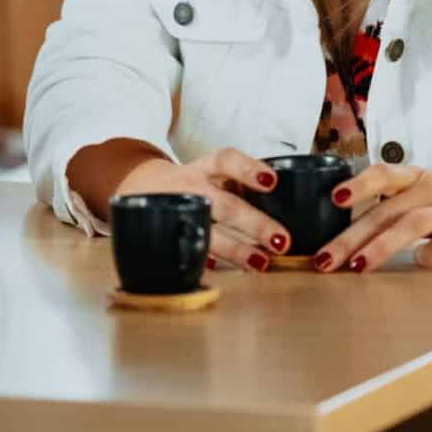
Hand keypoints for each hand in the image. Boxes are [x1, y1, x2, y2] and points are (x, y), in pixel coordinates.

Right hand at [114, 148, 292, 272]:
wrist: (139, 187)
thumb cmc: (193, 182)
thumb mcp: (210, 172)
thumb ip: (239, 183)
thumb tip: (293, 201)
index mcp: (205, 168)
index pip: (225, 160)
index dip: (248, 169)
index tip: (272, 182)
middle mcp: (191, 188)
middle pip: (224, 204)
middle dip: (254, 224)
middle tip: (282, 241)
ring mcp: (180, 212)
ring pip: (208, 231)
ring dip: (236, 250)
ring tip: (261, 263)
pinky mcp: (171, 233)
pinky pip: (191, 249)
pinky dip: (209, 260)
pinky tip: (228, 271)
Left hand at [310, 163, 431, 272]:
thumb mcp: (422, 190)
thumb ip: (389, 203)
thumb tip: (339, 226)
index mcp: (417, 176)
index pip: (384, 173)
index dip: (359, 184)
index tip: (334, 199)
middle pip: (386, 211)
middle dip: (351, 237)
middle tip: (324, 259)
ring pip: (412, 225)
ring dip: (380, 246)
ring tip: (356, 266)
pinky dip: (430, 255)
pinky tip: (418, 263)